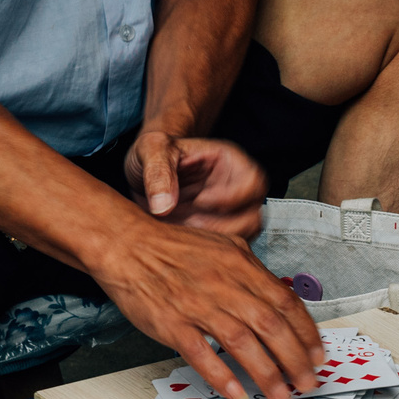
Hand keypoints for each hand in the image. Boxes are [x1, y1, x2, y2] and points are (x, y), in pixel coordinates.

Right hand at [94, 217, 321, 398]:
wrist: (127, 246)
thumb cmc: (172, 247)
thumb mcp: (224, 246)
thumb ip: (252, 272)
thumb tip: (279, 296)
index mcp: (241, 266)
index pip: (287, 303)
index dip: (307, 334)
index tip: (317, 355)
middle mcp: (225, 286)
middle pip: (272, 327)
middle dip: (295, 360)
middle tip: (306, 383)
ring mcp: (198, 307)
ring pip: (243, 344)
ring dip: (267, 374)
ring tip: (280, 394)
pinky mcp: (173, 325)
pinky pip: (202, 355)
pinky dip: (222, 377)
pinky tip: (238, 393)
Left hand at [124, 131, 267, 237]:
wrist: (142, 169)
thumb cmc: (154, 153)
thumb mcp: (150, 150)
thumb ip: (157, 173)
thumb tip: (163, 207)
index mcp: (228, 161)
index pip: (253, 182)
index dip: (231, 197)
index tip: (200, 201)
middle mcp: (235, 186)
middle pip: (255, 215)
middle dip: (225, 226)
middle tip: (192, 224)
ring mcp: (229, 210)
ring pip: (244, 234)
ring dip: (218, 240)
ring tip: (186, 232)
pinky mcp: (217, 228)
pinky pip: (227, 245)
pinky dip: (209, 249)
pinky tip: (184, 239)